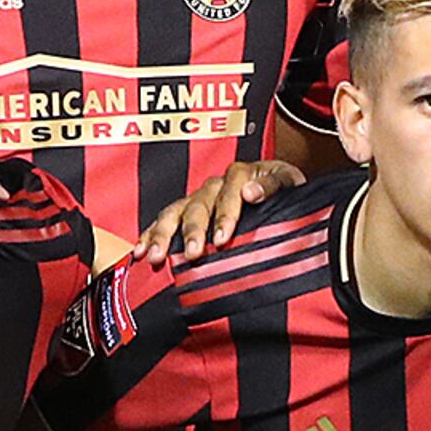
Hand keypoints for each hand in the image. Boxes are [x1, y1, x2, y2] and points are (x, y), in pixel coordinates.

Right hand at [136, 159, 300, 262]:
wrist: (277, 191)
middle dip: (193, 230)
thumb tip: (252, 192)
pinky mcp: (186, 210)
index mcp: (241, 174)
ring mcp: (198, 197)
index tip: (222, 238)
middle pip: (199, 204)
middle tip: (193, 253)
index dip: (225, 215)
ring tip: (157, 255)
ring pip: (176, 211)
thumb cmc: (283, 190)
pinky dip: (150, 234)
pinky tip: (141, 250)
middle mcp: (215, 184)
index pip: (230, 191)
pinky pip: (164, 220)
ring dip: (164, 234)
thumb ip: (273, 184)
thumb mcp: (289, 182)